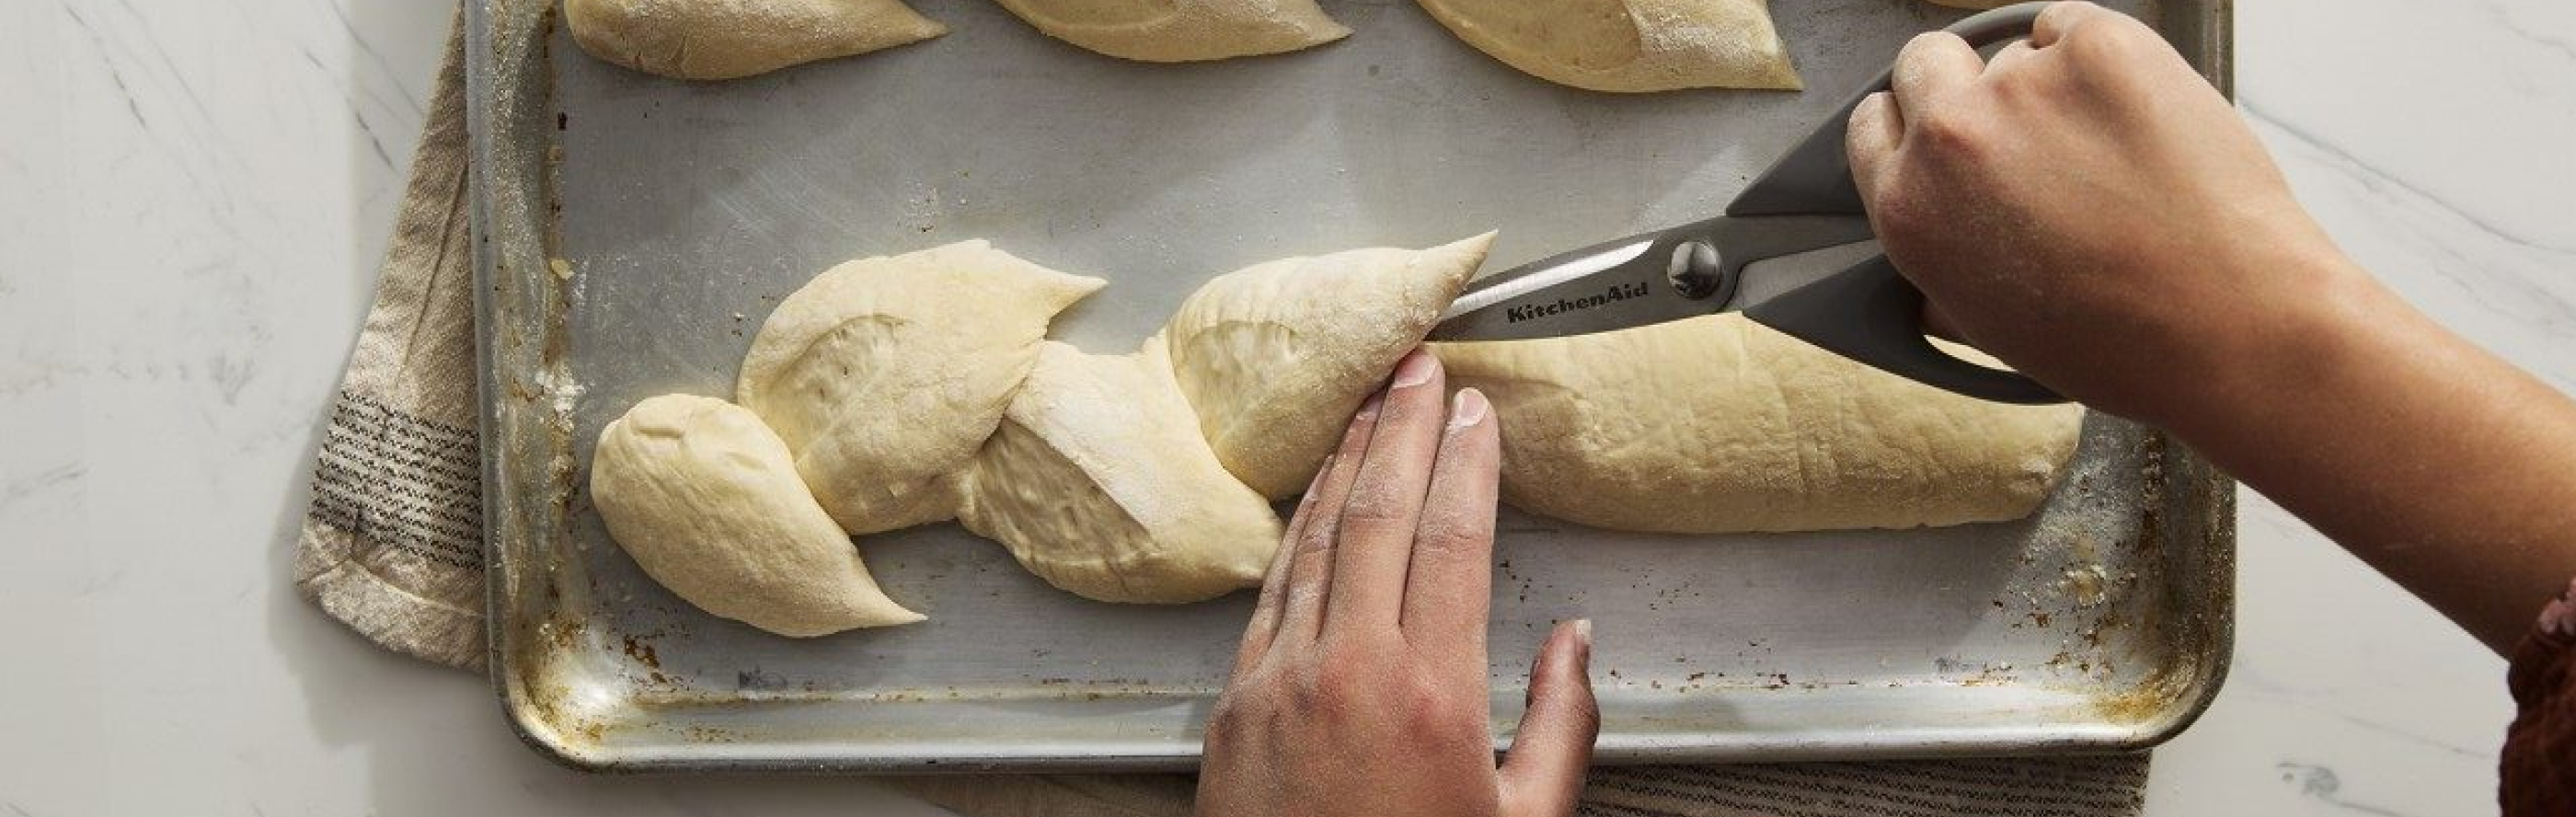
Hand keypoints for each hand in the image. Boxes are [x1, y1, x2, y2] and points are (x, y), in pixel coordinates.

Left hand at [1195, 350, 1598, 816]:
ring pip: (1312, 543)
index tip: (1474, 410)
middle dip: (1399, 428)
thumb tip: (1573, 643)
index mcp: (1427, 695)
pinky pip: (1270, 594)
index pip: (1448, 538)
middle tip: (1417, 365)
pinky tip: (1313, 505)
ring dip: (1342, 464)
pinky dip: (1297, 535)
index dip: (1464, 461)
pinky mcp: (1229, 708)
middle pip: (1374, 514)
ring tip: (1367, 407)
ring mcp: (1274, 685)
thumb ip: (1559, 727)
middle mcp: (1342, 673)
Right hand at [1846, 1, 2358, 425]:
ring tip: (2113, 152)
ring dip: (2054, 87)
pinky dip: (2105, 59)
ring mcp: (2022, 84)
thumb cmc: (2123, 342)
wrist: (2229, 324)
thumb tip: (1942, 238)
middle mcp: (1949, 140)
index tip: (1943, 131)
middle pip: (1925, 61)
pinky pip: (2077, 26)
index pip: (1872, 125)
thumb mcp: (1989, 328)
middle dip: (1964, 83)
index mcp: (1911, 210)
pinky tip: (2138, 117)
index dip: (1912, 124)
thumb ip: (1941, 267)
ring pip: (2018, 53)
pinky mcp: (2099, 47)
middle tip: (2025, 124)